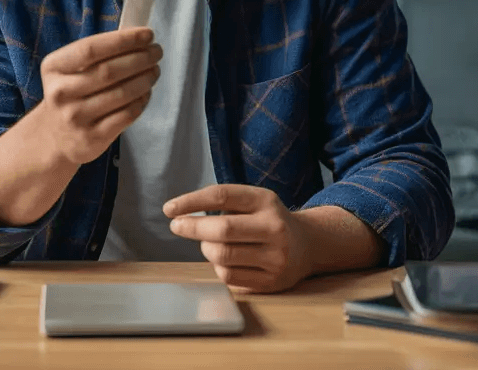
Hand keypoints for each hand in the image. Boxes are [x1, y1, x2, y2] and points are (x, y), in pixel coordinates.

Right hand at [34, 27, 161, 165]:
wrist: (57, 137)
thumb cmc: (72, 93)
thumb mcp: (70, 70)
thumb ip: (98, 53)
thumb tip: (137, 38)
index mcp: (54, 67)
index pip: (91, 48)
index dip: (123, 40)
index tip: (147, 34)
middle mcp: (61, 92)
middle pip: (109, 71)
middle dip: (140, 58)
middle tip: (156, 52)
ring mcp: (76, 117)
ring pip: (121, 93)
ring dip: (145, 78)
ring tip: (154, 70)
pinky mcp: (93, 137)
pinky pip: (127, 115)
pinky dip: (142, 100)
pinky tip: (146, 92)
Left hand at [163, 184, 311, 293]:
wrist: (308, 245)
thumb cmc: (268, 220)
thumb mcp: (254, 201)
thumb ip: (223, 202)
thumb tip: (180, 212)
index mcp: (266, 200)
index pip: (221, 196)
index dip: (190, 201)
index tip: (169, 209)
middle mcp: (274, 227)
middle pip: (221, 229)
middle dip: (192, 228)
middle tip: (177, 226)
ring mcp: (275, 257)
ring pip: (222, 256)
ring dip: (206, 249)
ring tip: (209, 243)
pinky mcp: (272, 281)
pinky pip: (229, 276)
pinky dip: (218, 267)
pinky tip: (224, 260)